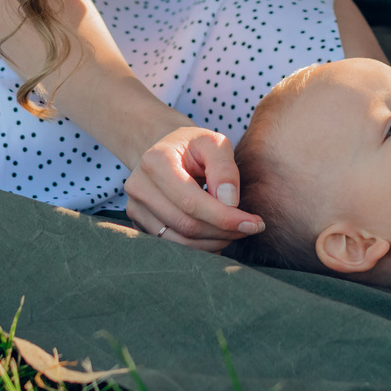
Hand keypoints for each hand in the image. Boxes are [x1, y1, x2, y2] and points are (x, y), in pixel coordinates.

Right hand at [122, 122, 263, 250]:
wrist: (165, 150)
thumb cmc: (194, 146)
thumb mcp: (214, 143)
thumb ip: (224, 167)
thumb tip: (229, 202)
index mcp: (156, 161)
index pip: (191, 202)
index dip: (225, 218)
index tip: (254, 224)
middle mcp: (139, 186)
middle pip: (186, 224)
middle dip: (223, 231)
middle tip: (249, 227)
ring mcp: (136, 207)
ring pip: (179, 241)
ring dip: (213, 242)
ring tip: (234, 231)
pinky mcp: (139, 223)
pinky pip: (172, 246)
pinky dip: (200, 247)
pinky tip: (217, 237)